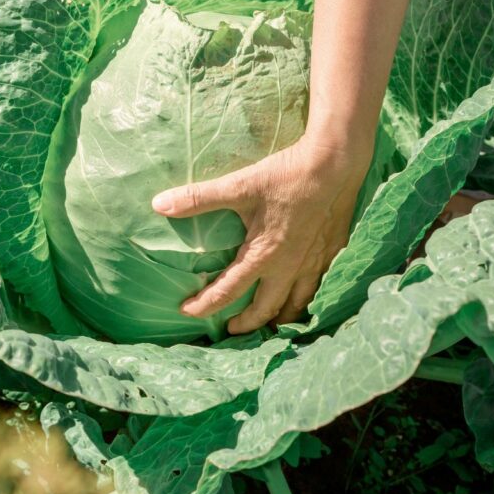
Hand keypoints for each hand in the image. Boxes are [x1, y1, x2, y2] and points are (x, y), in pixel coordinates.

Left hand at [151, 136, 370, 333]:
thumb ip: (198, 198)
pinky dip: (308, 298)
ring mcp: (314, 262)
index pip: (229, 291)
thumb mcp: (239, 185)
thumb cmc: (286, 176)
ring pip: (298, 303)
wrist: (334, 165)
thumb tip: (159, 204)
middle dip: (247, 323)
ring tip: (271, 323)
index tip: (187, 312)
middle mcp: (289, 267)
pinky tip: (305, 294)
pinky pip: (320, 286)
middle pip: (267, 308)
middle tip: (232, 328)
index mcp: (264, 256)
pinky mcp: (332, 251)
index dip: (206, 305)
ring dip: (282, 317)